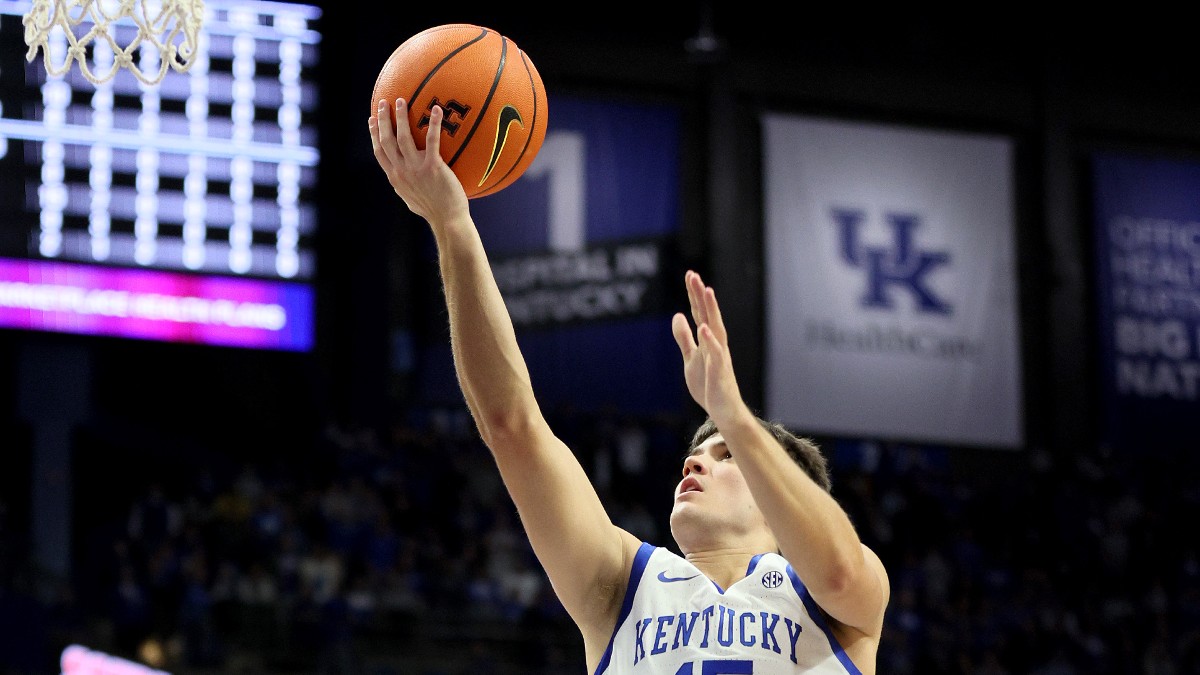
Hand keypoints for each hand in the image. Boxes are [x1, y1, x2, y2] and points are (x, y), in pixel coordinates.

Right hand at [368, 98, 468, 226]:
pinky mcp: (433, 167)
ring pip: (402, 137)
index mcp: (395, 178)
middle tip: (383, 103)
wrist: (447, 220)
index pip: (379, 152)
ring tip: (401, 100)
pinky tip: (436, 109)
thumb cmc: (433, 210)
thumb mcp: (411, 198)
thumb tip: (403, 178)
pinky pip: (431, 140)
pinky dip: (433, 123)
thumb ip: (405, 185)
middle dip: (382, 120)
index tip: (371, 120)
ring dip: (400, 117)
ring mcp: (415, 169)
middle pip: (386, 141)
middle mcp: (401, 171)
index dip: (374, 135)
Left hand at [671, 270, 744, 426]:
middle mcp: (716, 344)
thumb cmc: (709, 385)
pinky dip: (711, 340)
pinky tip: (704, 328)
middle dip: (701, 295)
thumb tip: (677, 315)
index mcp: (708, 340)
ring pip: (716, 328)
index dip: (695, 295)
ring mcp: (719, 356)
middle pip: (708, 315)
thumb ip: (684, 338)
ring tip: (707, 291)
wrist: (724, 411)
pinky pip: (716, 354)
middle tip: (694, 275)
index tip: (690, 275)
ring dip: (712, 310)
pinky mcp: (720, 372)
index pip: (700, 313)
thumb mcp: (690, 358)